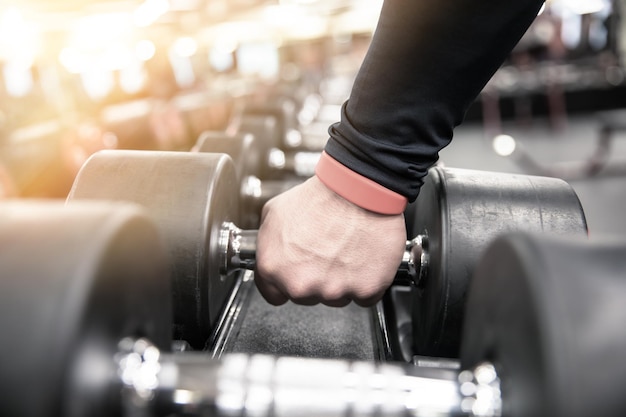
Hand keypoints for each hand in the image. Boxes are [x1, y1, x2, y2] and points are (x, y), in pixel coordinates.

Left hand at [255, 175, 406, 306]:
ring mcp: (334, 290)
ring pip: (336, 298)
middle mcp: (301, 284)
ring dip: (342, 281)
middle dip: (315, 279)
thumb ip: (268, 242)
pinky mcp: (365, 290)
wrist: (360, 189)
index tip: (296, 274)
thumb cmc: (322, 196)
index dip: (285, 282)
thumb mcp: (274, 211)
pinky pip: (365, 296)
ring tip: (346, 250)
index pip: (274, 294)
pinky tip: (364, 258)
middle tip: (327, 252)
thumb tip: (272, 253)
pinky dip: (367, 281)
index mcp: (274, 267)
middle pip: (307, 297)